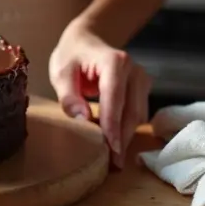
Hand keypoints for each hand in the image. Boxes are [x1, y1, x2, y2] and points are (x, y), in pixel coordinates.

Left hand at [48, 22, 150, 168]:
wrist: (87, 40)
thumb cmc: (71, 56)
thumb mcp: (61, 72)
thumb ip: (69, 95)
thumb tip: (81, 119)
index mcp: (115, 62)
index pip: (115, 99)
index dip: (112, 126)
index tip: (110, 149)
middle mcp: (134, 70)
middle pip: (131, 111)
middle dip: (122, 138)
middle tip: (112, 164)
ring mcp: (142, 79)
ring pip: (138, 116)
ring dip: (125, 136)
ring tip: (112, 159)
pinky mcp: (143, 89)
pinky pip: (138, 114)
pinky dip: (127, 129)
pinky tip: (114, 142)